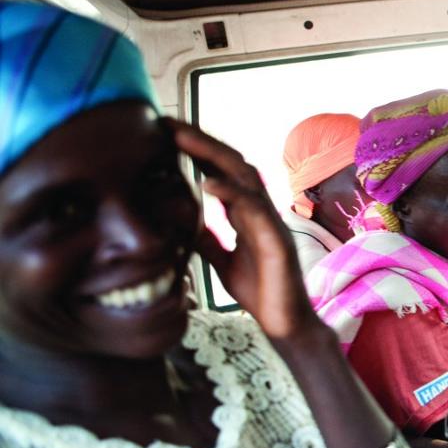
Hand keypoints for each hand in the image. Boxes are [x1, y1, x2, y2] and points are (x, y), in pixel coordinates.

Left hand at [171, 120, 312, 339]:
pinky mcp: (276, 241)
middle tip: (165, 123)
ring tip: (181, 139)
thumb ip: (206, 237)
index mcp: (247, 213)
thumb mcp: (221, 260)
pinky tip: (207, 185)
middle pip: (231, 163)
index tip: (162, 134)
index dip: (195, 150)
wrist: (286, 324)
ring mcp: (270, 222)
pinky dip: (232, 193)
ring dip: (212, 154)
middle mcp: (260, 210)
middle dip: (199, 140)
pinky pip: (255, 209)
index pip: (221, 171)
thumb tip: (179, 220)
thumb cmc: (259, 291)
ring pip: (244, 176)